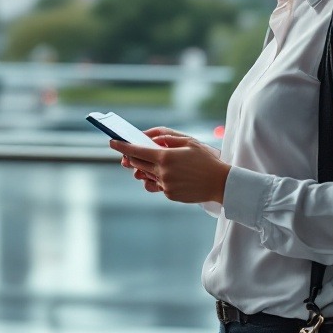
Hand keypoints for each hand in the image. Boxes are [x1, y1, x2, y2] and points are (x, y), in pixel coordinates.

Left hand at [111, 133, 230, 203]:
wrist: (221, 183)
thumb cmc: (205, 159)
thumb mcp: (188, 141)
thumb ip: (166, 137)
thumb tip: (149, 137)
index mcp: (165, 157)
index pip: (136, 151)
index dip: (122, 146)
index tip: (112, 142)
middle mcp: (162, 172)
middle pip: (137, 164)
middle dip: (129, 157)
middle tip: (126, 153)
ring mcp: (165, 185)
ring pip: (145, 175)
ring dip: (144, 169)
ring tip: (150, 164)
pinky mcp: (170, 195)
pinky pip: (157, 185)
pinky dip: (158, 178)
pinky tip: (167, 174)